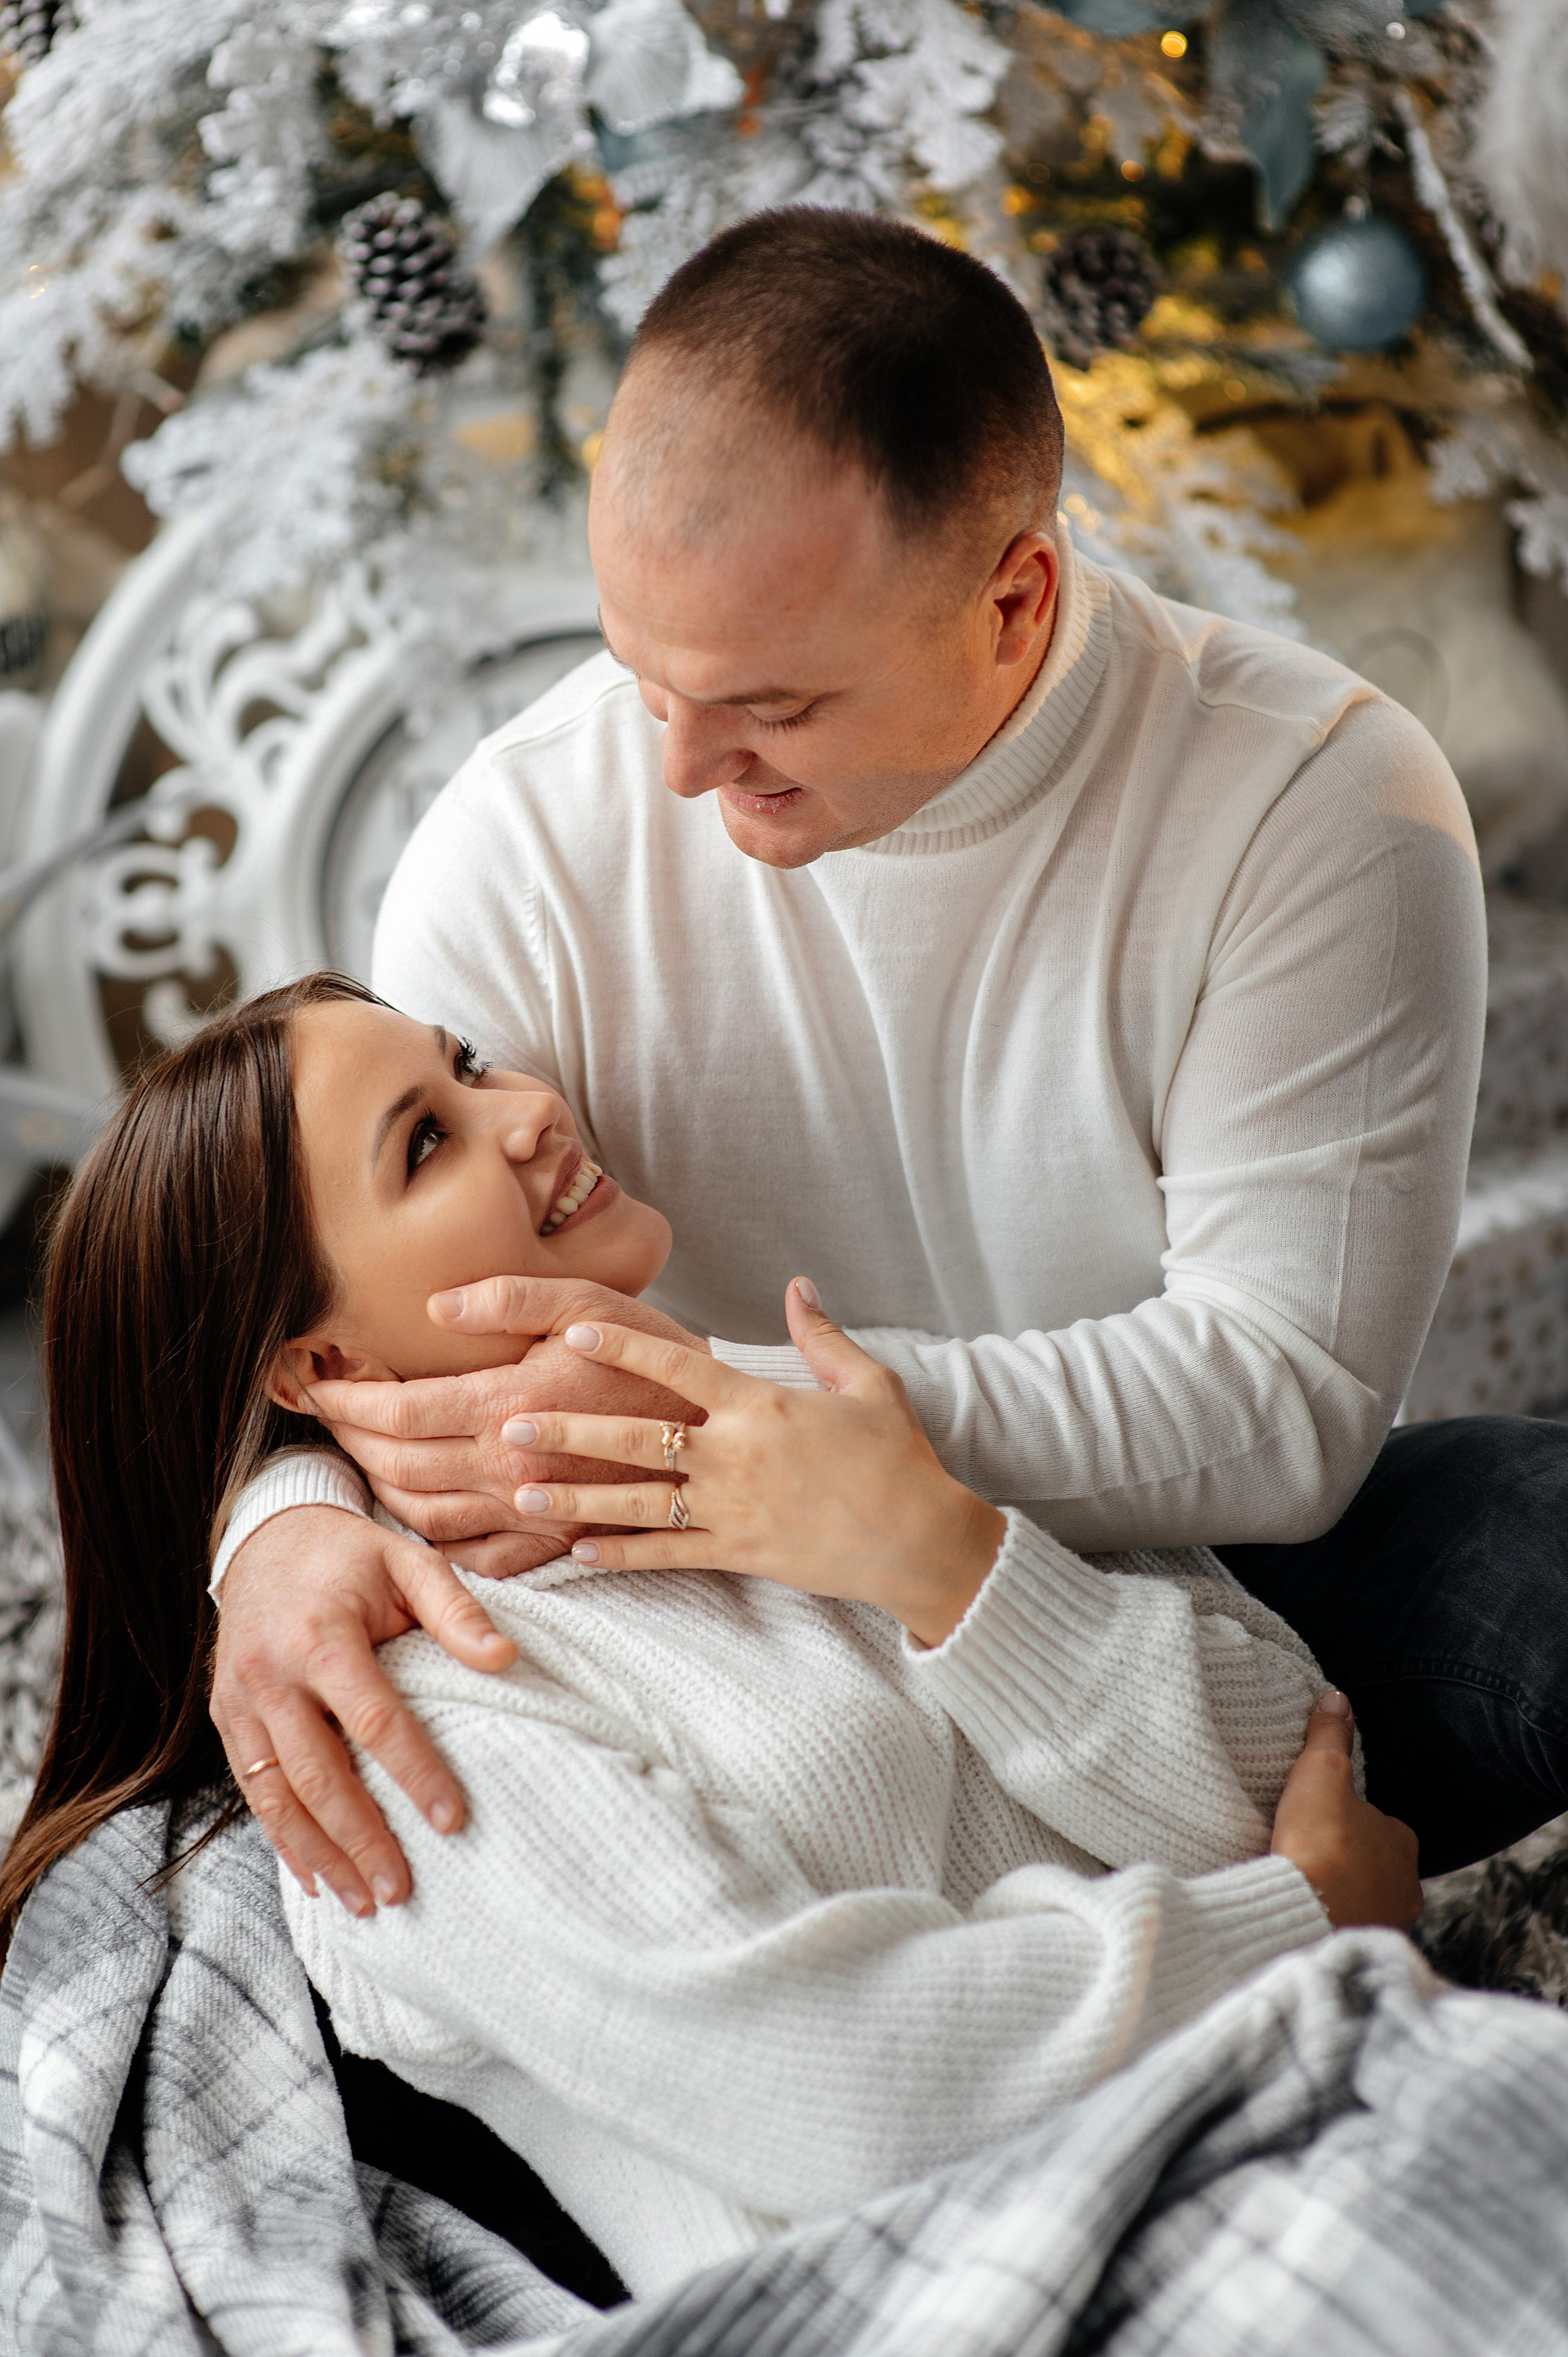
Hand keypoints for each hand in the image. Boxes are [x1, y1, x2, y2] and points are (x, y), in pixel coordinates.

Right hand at [210, 1504, 517, 1911]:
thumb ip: (456, 1610)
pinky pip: (252, 1790)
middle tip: (402, 1889)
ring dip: (321, 1855)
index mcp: (321, 1636)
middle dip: (361, 1839)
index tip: (453, 1820)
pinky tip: (317, 1876)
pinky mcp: (226, 1717)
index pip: (374, 1719)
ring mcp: (240, 1700)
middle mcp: (271, 1675)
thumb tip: (506, 1659)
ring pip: (277, 1796)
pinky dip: (284, 1839)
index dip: (415, 1773)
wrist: (265, 1536)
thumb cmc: (351, 1556)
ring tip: (365, 1903)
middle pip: (318, 1775)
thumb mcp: (408, 1562)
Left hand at [308, 1276, 709, 1569]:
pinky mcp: (559, 1541)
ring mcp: (534, 1513)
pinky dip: (438, 1545)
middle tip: (328, 1418)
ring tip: (363, 1459)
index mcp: (511, 1404)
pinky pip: (479, 1560)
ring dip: (382, 1491)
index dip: (346, 1401)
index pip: (398, 1412)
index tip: (314, 1384)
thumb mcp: (589, 1302)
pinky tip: (423, 1520)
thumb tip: (435, 1305)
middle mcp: (513, 1468)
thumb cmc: (656, 1353)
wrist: (728, 1428)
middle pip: (400, 1467)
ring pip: (427, 1518)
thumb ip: (508, 1298)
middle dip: (351, 1441)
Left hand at [503, 1279, 1006, 1647]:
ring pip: (635, 1502)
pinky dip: (620, 1555)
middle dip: (568, 1431)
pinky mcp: (739, 1553)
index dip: (624, 1349)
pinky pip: (666, 1554)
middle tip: (509, 1424)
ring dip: (573, 1495)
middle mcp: (736, 1455)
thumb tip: (799, 1286)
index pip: (677, 1368)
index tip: (574, 1333)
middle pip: (635, 1439)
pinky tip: (577, 1553)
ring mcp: (732, 1509)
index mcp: (761, 1405)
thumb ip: (822, 1335)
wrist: (921, 1541)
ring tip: (518, 1489)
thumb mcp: (869, 1384)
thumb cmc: (898, 1458)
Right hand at [1270, 1692, 1421, 1930]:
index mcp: (1401, 1841)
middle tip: (1313, 1855)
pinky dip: (1334, 1921)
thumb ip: (1329, 1737)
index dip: (1352, 1818)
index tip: (1324, 1819)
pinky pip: (1350, 1929)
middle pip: (1376, 1865)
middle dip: (1351, 1862)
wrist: (1311, 1917)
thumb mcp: (1321, 1774)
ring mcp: (1388, 1922)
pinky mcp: (1364, 1948)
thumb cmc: (1321, 1845)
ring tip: (1307, 1888)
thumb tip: (1337, 1699)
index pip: (1381, 1822)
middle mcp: (1405, 1885)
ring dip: (1343, 1895)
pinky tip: (1310, 1916)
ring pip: (1367, 1900)